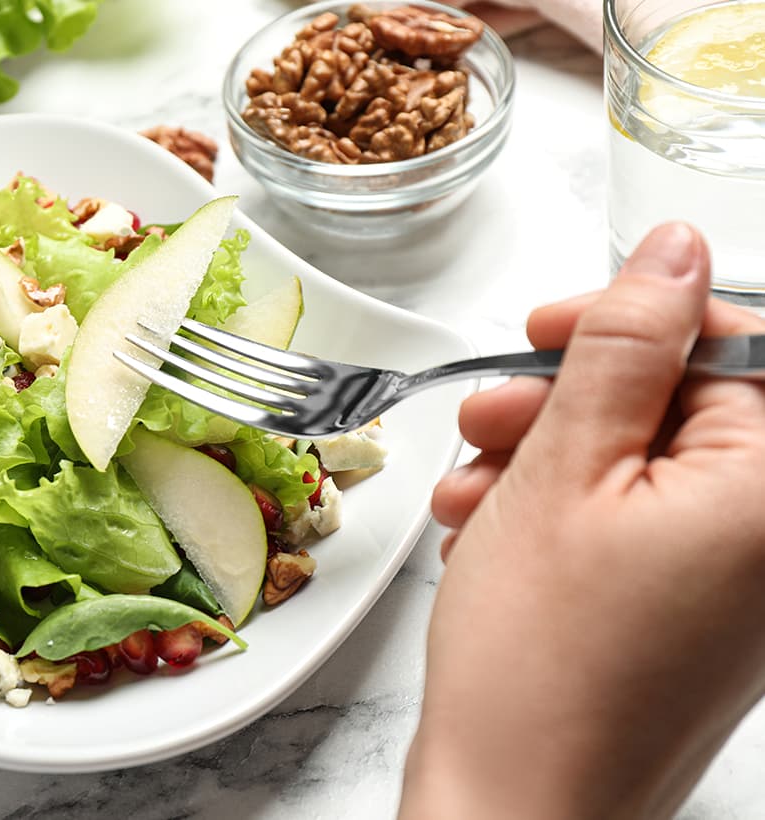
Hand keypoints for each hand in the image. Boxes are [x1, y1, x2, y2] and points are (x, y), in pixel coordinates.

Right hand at [401, 224, 764, 817]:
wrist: (517, 811)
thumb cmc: (540, 670)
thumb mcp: (562, 471)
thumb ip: (623, 347)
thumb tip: (670, 255)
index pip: (737, 344)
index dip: (634, 322)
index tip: (550, 328)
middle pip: (683, 406)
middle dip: (570, 400)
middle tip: (489, 418)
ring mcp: (737, 585)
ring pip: (643, 466)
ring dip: (546, 459)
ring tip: (469, 494)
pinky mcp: (692, 616)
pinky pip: (633, 526)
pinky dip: (558, 514)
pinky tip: (488, 533)